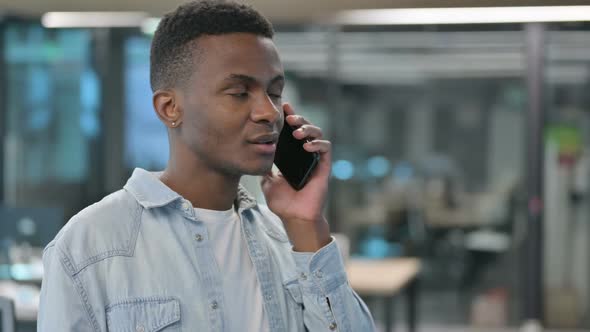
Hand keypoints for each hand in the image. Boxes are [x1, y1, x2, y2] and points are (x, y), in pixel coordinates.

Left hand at [261, 103, 331, 250]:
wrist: (294, 218)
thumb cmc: (283, 202)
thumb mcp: (267, 181)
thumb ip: (264, 167)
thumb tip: (254, 154)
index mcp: (292, 155)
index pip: (292, 131)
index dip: (289, 117)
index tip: (283, 106)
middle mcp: (304, 154)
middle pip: (305, 127)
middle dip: (299, 118)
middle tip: (289, 118)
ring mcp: (315, 159)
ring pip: (318, 134)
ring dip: (308, 128)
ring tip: (297, 132)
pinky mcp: (324, 167)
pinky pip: (326, 149)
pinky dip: (317, 144)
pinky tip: (307, 146)